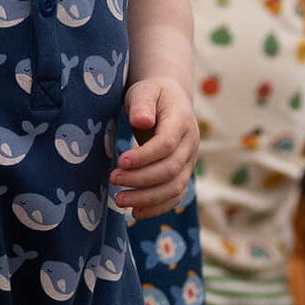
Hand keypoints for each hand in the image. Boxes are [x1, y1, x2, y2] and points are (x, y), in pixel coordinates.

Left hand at [114, 78, 198, 218]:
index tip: (121, 160)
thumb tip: (141, 121)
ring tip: (120, 201)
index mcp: (181, 121)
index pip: (167, 144)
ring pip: (174, 187)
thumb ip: (142, 104)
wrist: (170, 100)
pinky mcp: (183, 174)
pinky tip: (136, 213)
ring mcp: (189, 161)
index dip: (145, 156)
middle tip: (113, 179)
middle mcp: (190, 144)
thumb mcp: (144, 91)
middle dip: (141, 179)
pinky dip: (157, 207)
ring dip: (147, 198)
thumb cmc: (152, 95)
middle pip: (170, 169)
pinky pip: (175, 196)